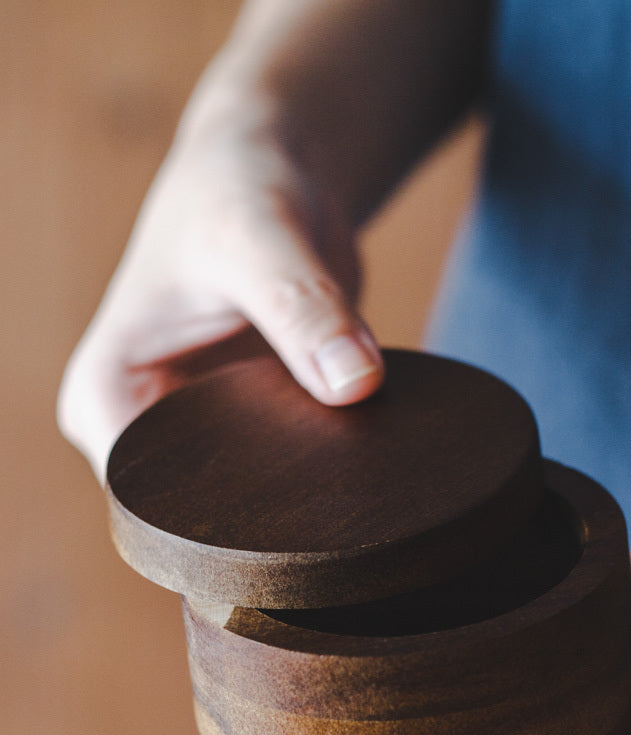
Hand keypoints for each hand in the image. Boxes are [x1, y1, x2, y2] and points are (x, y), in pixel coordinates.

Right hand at [57, 78, 382, 481]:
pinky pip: (294, 463)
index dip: (221, 507)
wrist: (274, 172)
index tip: (295, 485)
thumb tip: (356, 384)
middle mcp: (147, 426)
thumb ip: (302, 309)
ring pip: (257, 492)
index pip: (149, 497)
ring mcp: (204, 430)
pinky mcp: (256, 425)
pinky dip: (329, 456)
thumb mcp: (259, 238)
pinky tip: (366, 445)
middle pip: (206, 507)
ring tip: (355, 460)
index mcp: (106, 397)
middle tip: (339, 487)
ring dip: (306, 479)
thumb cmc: (237, 190)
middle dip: (271, 501)